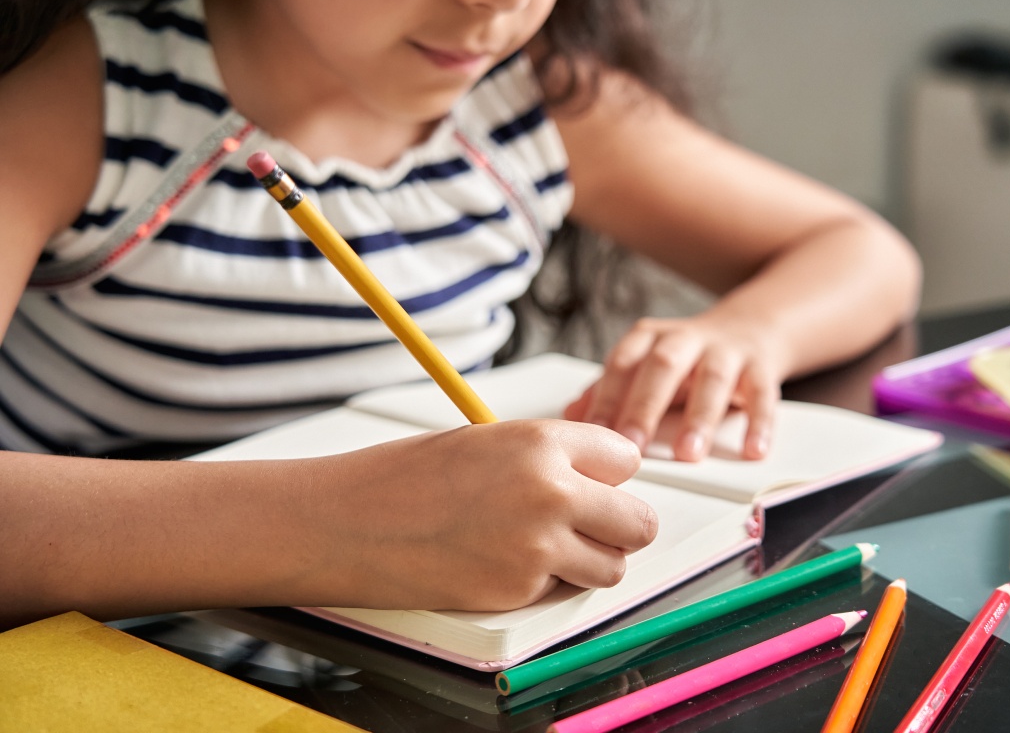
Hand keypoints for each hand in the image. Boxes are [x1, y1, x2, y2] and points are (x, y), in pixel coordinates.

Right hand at [304, 419, 656, 611]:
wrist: (349, 523)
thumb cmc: (405, 478)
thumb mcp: (488, 443)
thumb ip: (547, 459)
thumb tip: (594, 482)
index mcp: (543, 441)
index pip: (626, 459)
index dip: (608, 475)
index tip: (592, 482)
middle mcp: (552, 492)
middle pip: (638, 521)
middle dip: (618, 525)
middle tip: (589, 524)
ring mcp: (538, 547)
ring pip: (613, 566)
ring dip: (590, 560)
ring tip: (547, 547)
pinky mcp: (519, 591)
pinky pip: (562, 590)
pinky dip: (544, 583)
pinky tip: (503, 563)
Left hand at [563, 316, 782, 461]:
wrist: (750, 328)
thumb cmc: (687, 358)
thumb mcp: (644, 366)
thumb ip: (609, 390)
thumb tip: (568, 418)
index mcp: (650, 339)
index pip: (622, 364)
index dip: (607, 398)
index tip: (595, 435)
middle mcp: (686, 339)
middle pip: (663, 365)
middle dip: (646, 405)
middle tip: (633, 445)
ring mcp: (726, 351)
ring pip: (713, 378)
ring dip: (700, 417)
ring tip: (689, 453)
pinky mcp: (761, 366)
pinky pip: (763, 393)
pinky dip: (759, 422)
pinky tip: (752, 450)